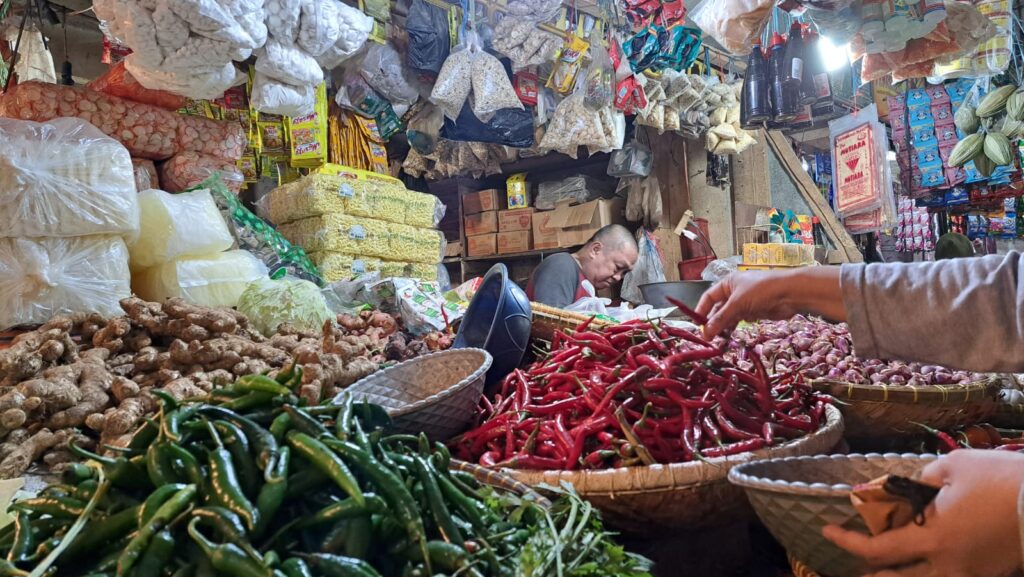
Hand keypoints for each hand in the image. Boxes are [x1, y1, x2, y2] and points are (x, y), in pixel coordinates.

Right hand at [695, 268, 845, 337]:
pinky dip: (733, 329)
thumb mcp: (738, 304)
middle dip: (712, 323)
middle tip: (707, 339)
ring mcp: (744, 302)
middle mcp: (734, 292)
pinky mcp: (754, 312)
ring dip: (722, 329)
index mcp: (727, 284)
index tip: (696, 326)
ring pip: (728, 317)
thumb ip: (721, 319)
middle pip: (718, 309)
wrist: (791, 293)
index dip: (701, 311)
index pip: (708, 297)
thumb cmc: (762, 291)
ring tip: (717, 342)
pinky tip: (729, 338)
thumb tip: (705, 333)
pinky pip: (739, 321)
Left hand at [822, 450, 1023, 576]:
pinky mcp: (988, 574)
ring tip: (888, 564)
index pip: (877, 550)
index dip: (846, 542)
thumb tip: (903, 491)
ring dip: (900, 576)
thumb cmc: (1000, 480)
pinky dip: (929, 572)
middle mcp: (948, 565)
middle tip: (857, 560)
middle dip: (872, 572)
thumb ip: (919, 481)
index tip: (826, 531)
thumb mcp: (951, 468)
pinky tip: (925, 560)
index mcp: (932, 539)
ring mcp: (970, 574)